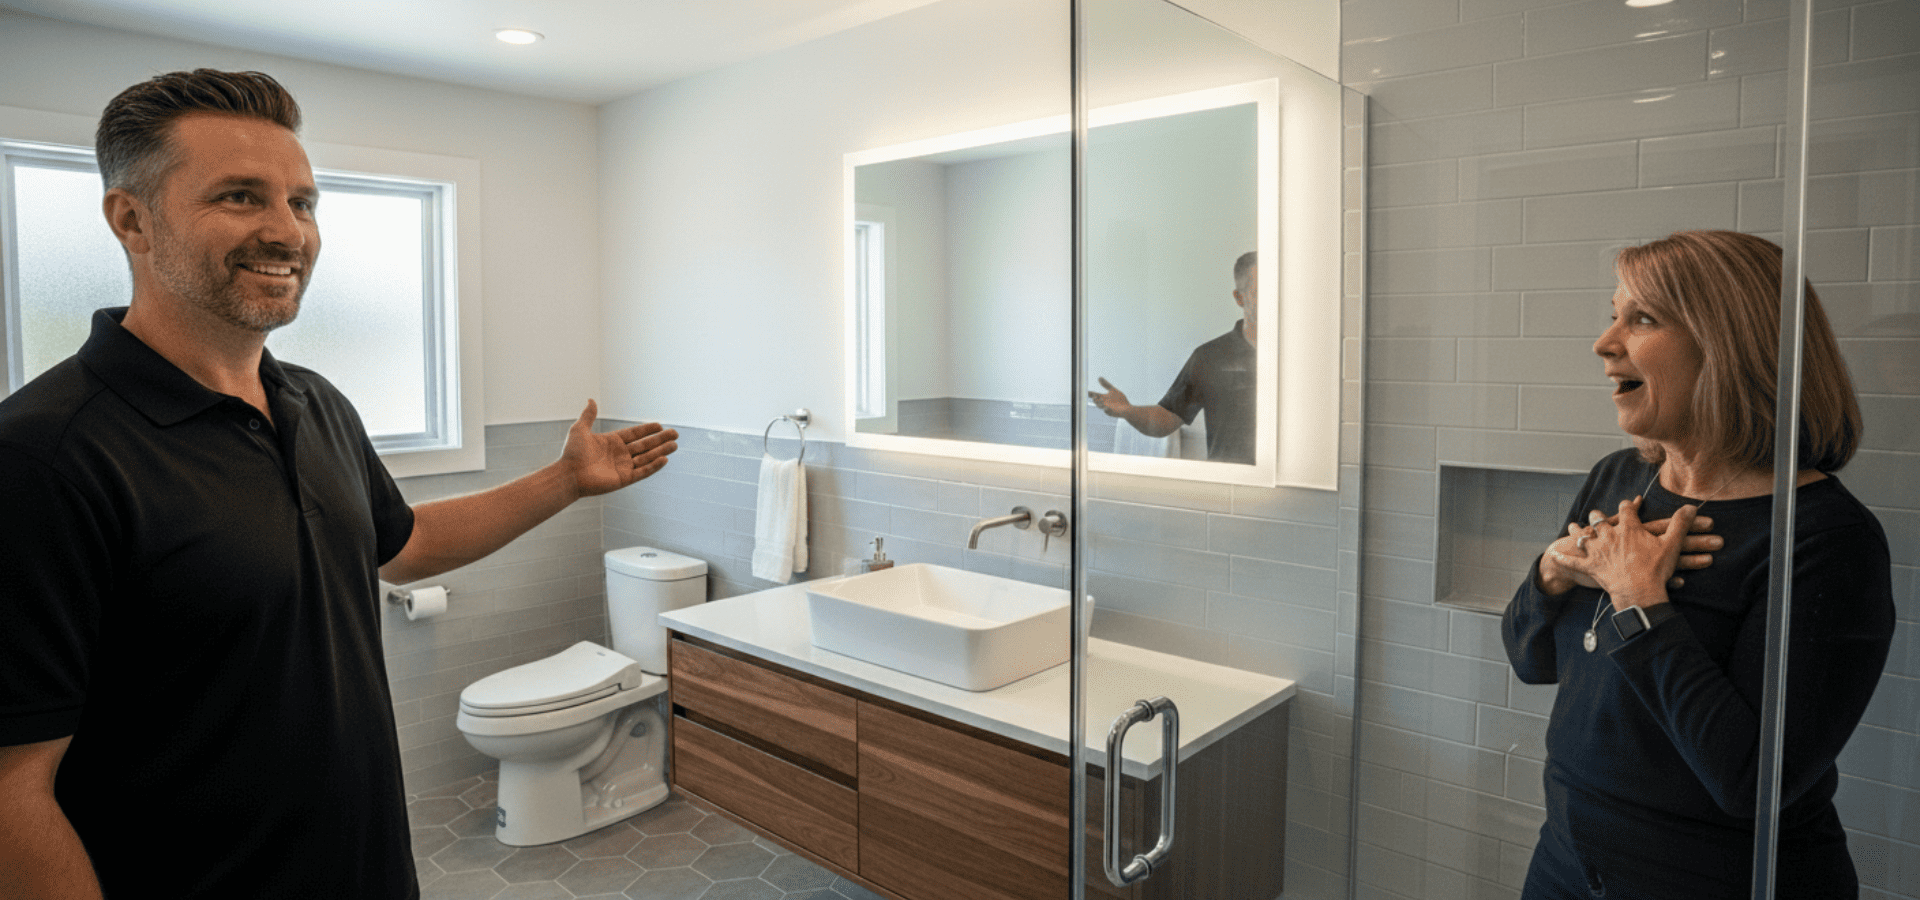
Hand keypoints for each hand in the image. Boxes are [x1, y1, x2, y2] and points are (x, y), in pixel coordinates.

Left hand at [559, 400, 677, 498]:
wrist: (568, 474)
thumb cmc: (571, 453)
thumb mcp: (579, 430)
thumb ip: (588, 416)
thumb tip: (591, 400)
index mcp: (611, 442)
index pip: (634, 434)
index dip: (646, 430)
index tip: (659, 425)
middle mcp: (619, 455)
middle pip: (644, 445)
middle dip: (660, 440)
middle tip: (675, 434)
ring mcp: (623, 467)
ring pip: (647, 458)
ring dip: (661, 451)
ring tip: (675, 445)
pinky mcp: (624, 479)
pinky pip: (642, 472)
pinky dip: (653, 466)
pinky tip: (664, 459)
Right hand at [1088, 377, 1130, 416]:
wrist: (1127, 408)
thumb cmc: (1120, 399)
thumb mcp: (1113, 390)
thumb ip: (1106, 385)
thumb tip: (1099, 378)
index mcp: (1103, 397)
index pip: (1095, 395)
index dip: (1091, 394)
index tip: (1088, 392)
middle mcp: (1103, 403)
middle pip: (1096, 401)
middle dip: (1095, 399)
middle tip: (1095, 397)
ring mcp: (1107, 409)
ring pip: (1100, 406)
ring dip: (1099, 404)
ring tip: (1101, 400)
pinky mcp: (1111, 413)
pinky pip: (1107, 412)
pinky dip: (1106, 410)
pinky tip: (1106, 408)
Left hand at [1537, 504, 1718, 595]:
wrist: (1639, 591)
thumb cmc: (1655, 569)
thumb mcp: (1671, 544)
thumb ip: (1680, 524)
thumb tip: (1691, 507)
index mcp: (1628, 528)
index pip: (1627, 509)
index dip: (1628, 505)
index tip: (1629, 503)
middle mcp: (1609, 535)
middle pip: (1600, 520)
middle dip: (1598, 516)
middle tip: (1596, 514)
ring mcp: (1597, 551)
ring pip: (1583, 536)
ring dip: (1578, 531)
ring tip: (1573, 526)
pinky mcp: (1590, 566)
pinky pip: (1572, 562)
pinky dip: (1563, 559)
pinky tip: (1554, 555)